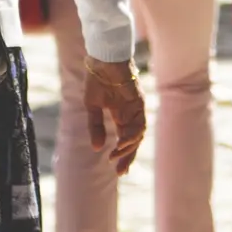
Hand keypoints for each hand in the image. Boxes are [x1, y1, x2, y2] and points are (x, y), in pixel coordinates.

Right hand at [83, 59, 145, 175]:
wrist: (102, 58)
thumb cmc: (97, 78)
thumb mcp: (92, 106)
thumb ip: (96, 126)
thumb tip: (98, 148)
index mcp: (120, 115)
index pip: (125, 139)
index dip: (122, 155)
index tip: (116, 170)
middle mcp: (130, 113)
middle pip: (134, 140)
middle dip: (128, 157)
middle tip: (120, 172)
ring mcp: (136, 108)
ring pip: (138, 134)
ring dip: (129, 147)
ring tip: (116, 155)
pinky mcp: (139, 102)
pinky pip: (139, 123)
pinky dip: (132, 135)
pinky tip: (122, 143)